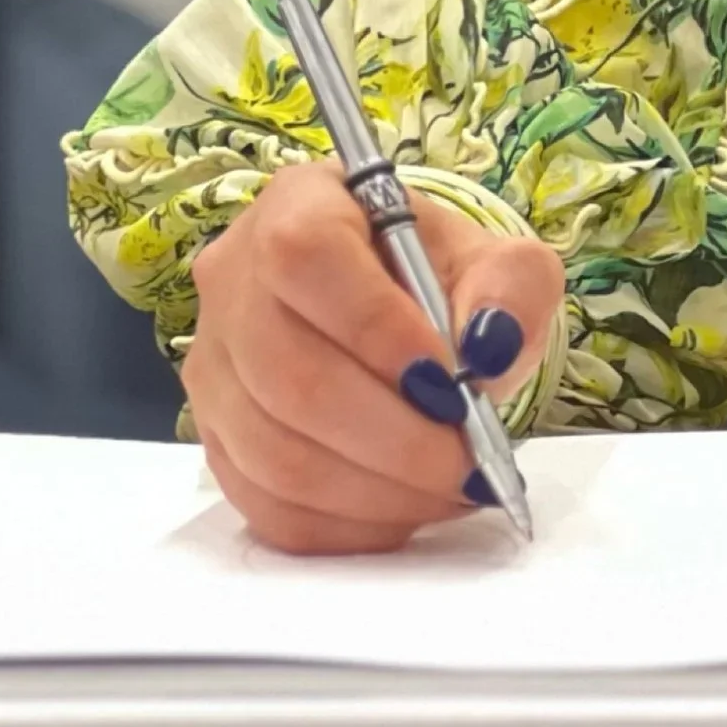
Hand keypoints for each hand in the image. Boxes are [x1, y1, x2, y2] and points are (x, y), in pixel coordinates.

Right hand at [185, 159, 564, 555]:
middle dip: (392, 435)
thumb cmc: (444, 279)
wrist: (403, 313)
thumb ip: (512, 289)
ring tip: (449, 489)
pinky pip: (266, 503)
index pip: (307, 256)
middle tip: (467, 462)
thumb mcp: (501, 261)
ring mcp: (214, 367)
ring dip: (374, 489)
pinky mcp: (217, 441)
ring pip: (273, 451)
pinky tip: (405, 509)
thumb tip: (487, 346)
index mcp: (299, 204)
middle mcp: (233, 280)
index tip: (451, 381)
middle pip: (288, 372)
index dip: (375, 326)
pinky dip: (344, 522)